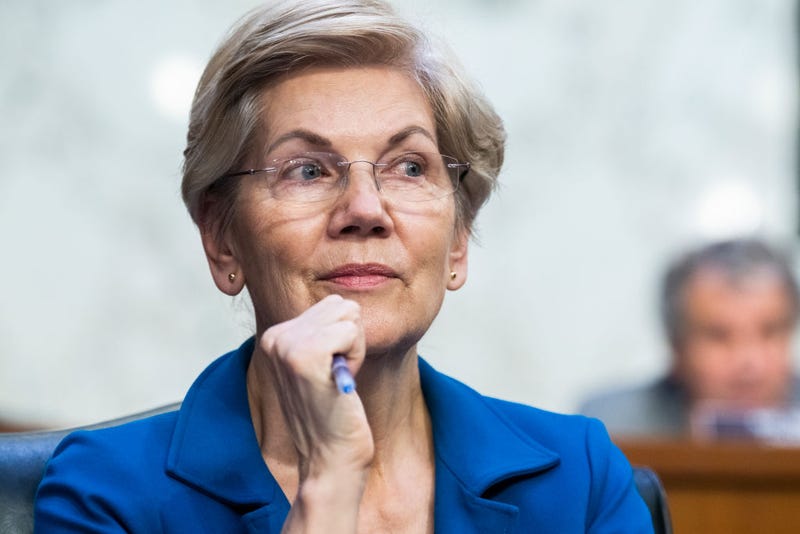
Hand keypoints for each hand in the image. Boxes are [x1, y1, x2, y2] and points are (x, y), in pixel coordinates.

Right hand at [259, 294, 373, 489]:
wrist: (329, 459)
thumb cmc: (333, 414)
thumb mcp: (321, 364)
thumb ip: (323, 332)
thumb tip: (345, 304)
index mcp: (276, 336)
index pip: (333, 305)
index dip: (344, 340)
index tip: (329, 372)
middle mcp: (276, 336)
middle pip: (342, 305)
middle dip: (351, 339)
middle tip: (336, 376)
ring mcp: (286, 345)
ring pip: (349, 315)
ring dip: (355, 347)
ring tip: (337, 378)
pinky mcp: (304, 356)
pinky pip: (351, 331)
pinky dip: (356, 357)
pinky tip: (341, 382)